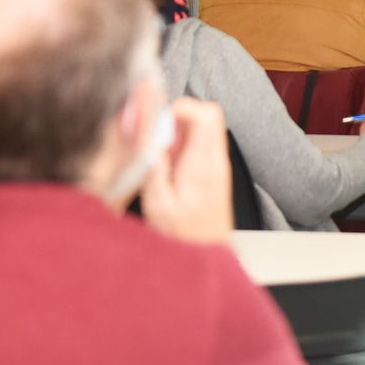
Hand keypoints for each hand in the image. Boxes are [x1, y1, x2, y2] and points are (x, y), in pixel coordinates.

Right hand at [140, 98, 233, 243]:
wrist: (207, 257)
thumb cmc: (184, 237)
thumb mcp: (159, 204)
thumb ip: (153, 168)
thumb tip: (147, 137)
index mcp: (204, 165)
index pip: (206, 114)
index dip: (179, 108)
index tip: (156, 122)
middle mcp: (215, 160)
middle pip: (206, 115)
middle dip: (175, 118)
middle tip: (155, 140)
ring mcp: (216, 165)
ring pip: (201, 128)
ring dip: (176, 133)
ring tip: (159, 157)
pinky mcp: (212, 171)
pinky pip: (198, 144)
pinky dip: (179, 146)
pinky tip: (166, 167)